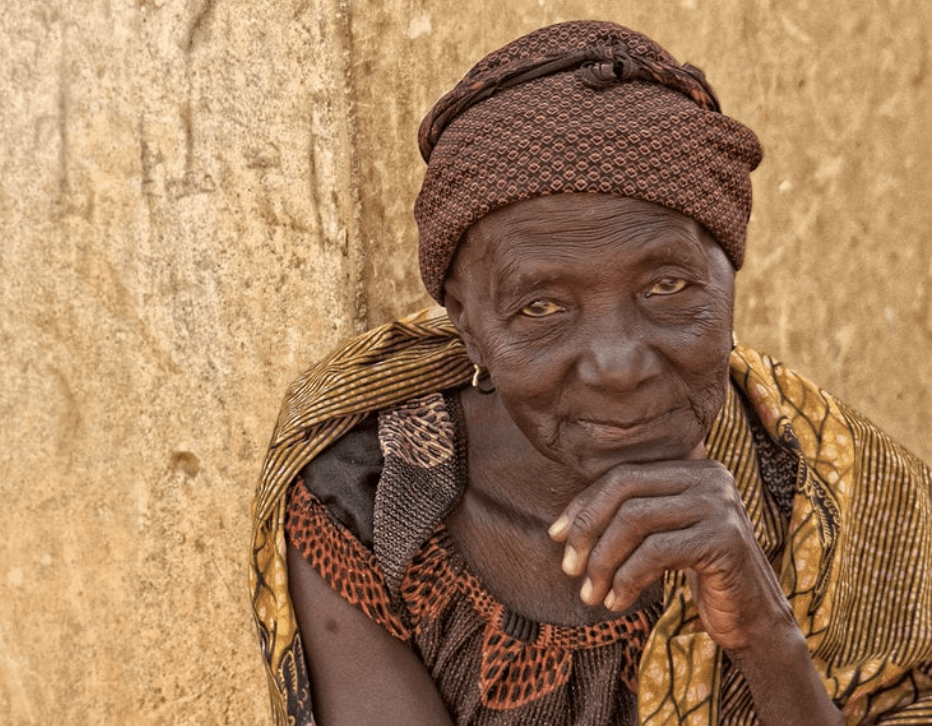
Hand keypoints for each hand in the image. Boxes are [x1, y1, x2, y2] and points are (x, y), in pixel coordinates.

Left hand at [548, 447, 794, 651]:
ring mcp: (719, 504)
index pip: (621, 475)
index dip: (583, 505)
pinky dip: (628, 579)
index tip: (555, 536)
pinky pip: (656, 551)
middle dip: (587, 529)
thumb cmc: (700, 576)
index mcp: (692, 467)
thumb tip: (559, 529)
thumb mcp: (662, 538)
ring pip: (635, 520)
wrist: (755, 618)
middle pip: (624, 489)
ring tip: (590, 594)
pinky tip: (617, 602)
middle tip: (568, 569)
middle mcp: (709, 476)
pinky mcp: (724, 538)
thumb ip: (628, 519)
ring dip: (603, 561)